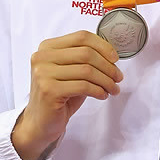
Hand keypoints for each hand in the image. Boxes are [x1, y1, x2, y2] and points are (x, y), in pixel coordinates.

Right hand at [11, 30, 122, 159]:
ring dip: (106, 80)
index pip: (81, 37)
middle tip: (118, 77)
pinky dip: (98, 91)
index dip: (103, 46)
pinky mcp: (49, 90)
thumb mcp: (71, 71)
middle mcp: (42, 57)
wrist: (40, 122)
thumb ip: (84, 58)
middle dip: (108, 66)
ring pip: (87, 71)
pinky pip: (83, 86)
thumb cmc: (59, 95)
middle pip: (86, 53)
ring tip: (113, 88)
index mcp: (47, 47)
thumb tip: (112, 55)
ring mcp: (43, 73)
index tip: (115, 58)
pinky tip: (102, 95)